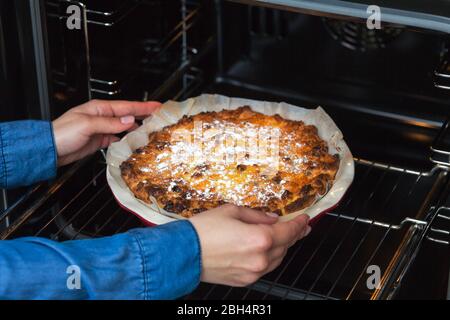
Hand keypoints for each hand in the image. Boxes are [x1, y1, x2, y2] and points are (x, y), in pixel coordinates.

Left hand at [52, 99, 160, 165]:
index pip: (127, 106)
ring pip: (124, 127)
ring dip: (137, 129)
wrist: (49, 149)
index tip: (158, 106)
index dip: (144, 106)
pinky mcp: (99, 140)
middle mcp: (102, 117)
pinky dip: (126, 140)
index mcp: (99, 108)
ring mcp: (101, 128)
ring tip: (150, 131)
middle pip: (128, 116)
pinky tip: (133, 143)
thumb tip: (129, 120)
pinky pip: (117, 138)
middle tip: (159, 118)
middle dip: (144, 116)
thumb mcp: (87, 125)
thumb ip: (110, 123)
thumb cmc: (62, 133)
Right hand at [190, 204, 310, 286]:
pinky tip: (267, 250)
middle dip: (294, 234)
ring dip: (283, 247)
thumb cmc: (203, 229)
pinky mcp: (244, 280)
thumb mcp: (231, 210)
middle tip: (301, 227)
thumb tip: (271, 218)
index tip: (305, 219)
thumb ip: (257, 215)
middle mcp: (260, 258)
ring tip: (285, 237)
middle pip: (286, 245)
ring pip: (277, 259)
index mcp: (260, 238)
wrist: (183, 252)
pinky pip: (264, 268)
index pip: (288, 230)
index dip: (299, 224)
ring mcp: (253, 272)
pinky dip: (269, 258)